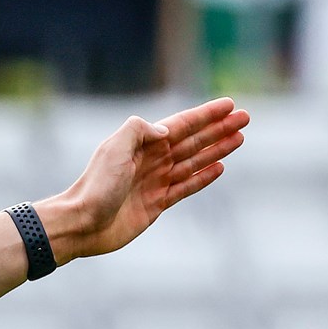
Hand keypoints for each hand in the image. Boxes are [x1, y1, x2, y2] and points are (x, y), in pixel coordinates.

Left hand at [46, 97, 248, 260]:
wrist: (81, 223)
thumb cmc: (96, 185)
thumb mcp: (114, 148)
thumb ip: (139, 130)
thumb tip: (166, 130)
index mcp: (141, 144)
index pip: (181, 125)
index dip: (206, 115)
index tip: (230, 105)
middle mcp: (150, 161)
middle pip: (192, 141)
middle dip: (219, 129)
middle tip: (246, 118)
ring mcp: (154, 182)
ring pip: (193, 162)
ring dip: (216, 150)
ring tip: (239, 138)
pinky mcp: (156, 204)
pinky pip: (185, 187)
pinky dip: (203, 177)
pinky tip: (219, 168)